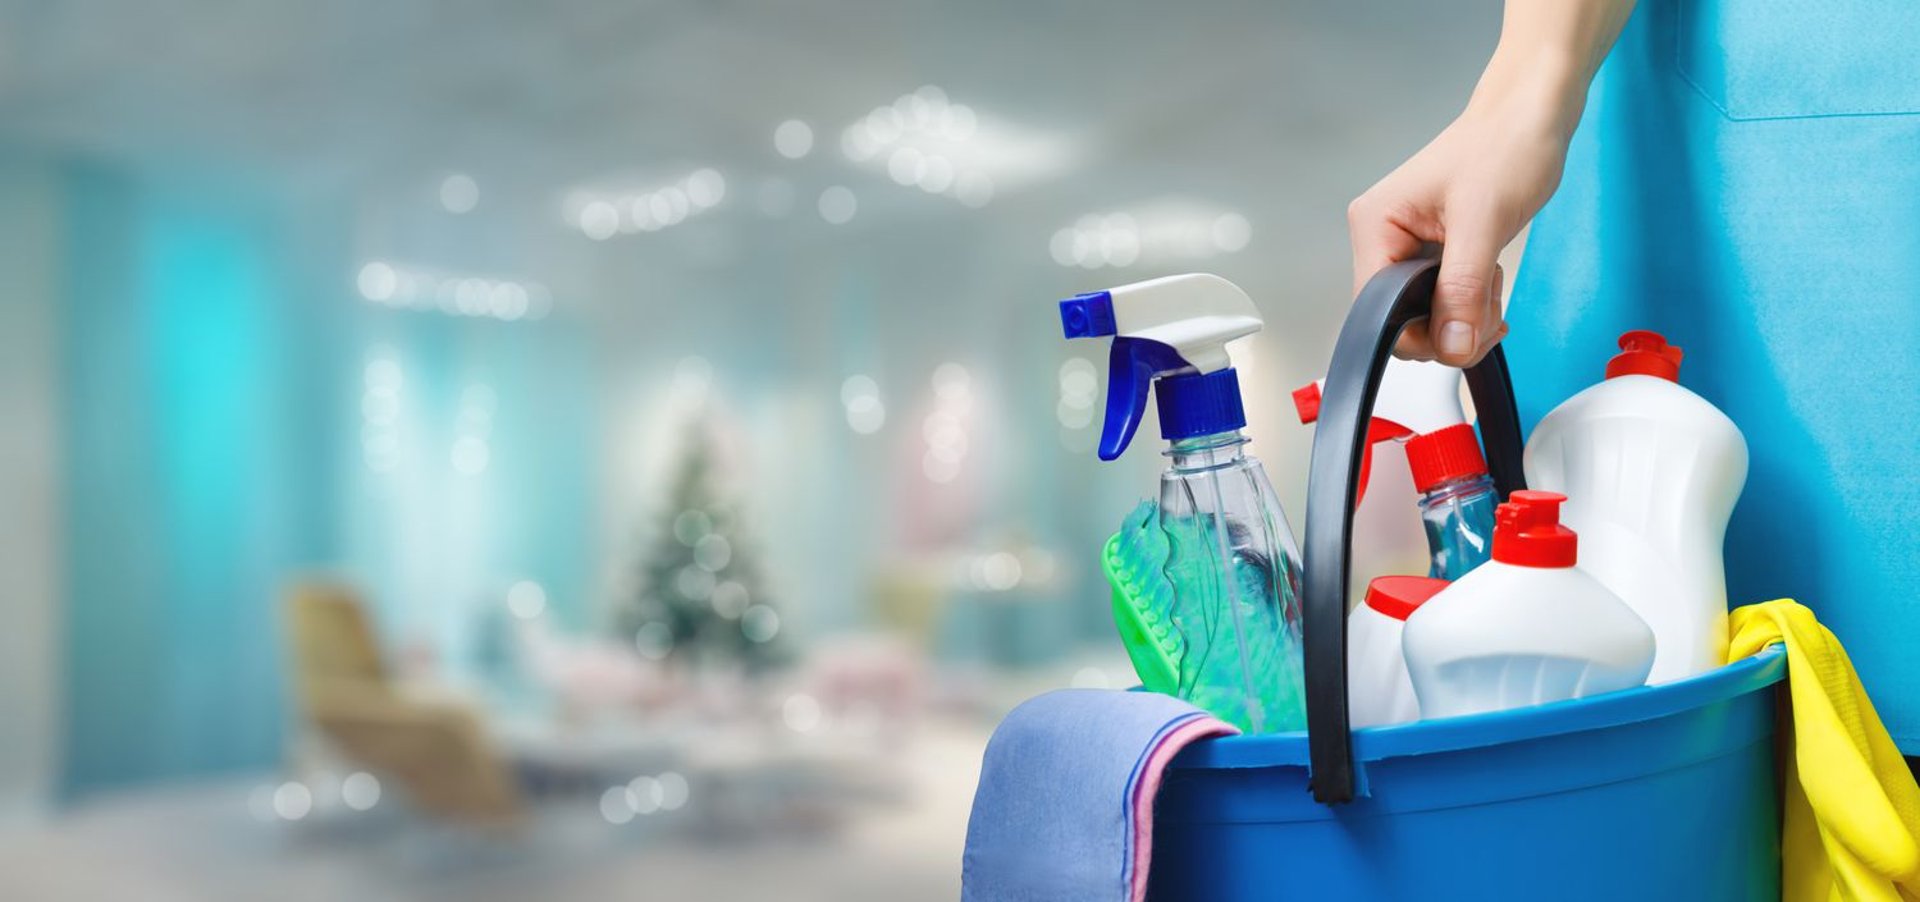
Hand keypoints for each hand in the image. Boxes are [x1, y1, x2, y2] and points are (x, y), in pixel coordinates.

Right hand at [1347, 51, 1591, 365]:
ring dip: (1464, 315)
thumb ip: (1462, 290)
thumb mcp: (1483, 222)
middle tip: (1486, 307)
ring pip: (1424, 316)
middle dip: (1448, 327)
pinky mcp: (1432, 253)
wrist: (1533, 116)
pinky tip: (1489, 278)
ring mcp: (1406, 247)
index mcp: (1376, 226)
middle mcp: (1383, 238)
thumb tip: (1451, 346)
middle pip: (1398, 320)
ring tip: (1491, 278)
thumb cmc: (1506, 146)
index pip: (1374, 311)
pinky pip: (1442, 301)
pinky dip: (1470, 303)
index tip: (1463, 330)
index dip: (1418, 333)